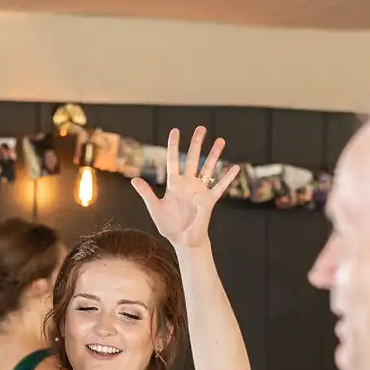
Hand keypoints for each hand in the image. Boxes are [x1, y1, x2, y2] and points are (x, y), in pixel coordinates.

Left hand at [135, 127, 240, 251]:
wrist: (183, 240)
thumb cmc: (168, 225)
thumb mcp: (155, 208)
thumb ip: (146, 193)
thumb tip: (134, 180)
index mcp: (174, 184)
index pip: (173, 160)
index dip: (174, 145)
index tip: (175, 130)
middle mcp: (187, 184)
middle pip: (192, 159)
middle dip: (196, 143)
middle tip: (201, 128)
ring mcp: (199, 191)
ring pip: (208, 168)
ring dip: (214, 155)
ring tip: (220, 140)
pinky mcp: (209, 200)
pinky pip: (219, 187)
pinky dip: (227, 178)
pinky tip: (235, 167)